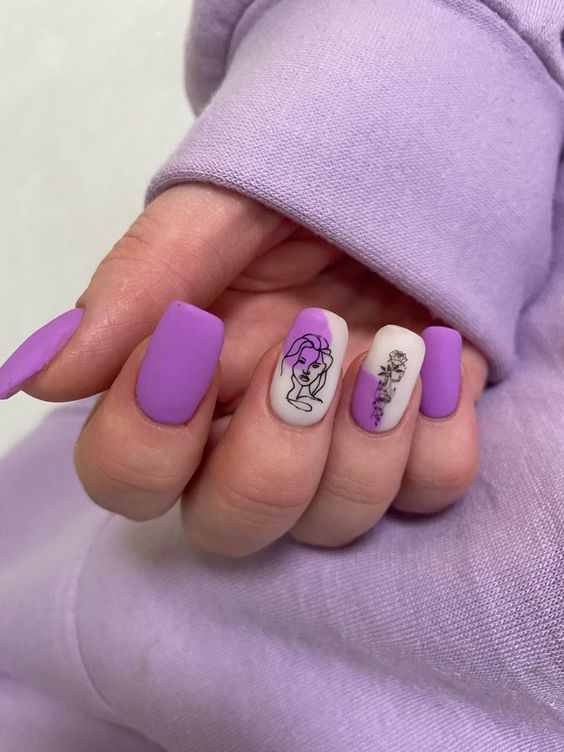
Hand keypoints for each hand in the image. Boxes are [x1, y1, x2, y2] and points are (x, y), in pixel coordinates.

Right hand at [3, 184, 486, 554]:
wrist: (403, 163)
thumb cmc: (301, 182)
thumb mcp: (219, 210)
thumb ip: (137, 286)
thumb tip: (36, 378)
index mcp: (186, 385)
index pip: (127, 474)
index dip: (150, 434)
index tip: (197, 333)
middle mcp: (253, 434)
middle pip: (229, 526)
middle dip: (271, 455)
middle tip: (313, 342)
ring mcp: (340, 447)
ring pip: (332, 524)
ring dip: (365, 444)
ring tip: (397, 344)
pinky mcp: (419, 440)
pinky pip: (429, 492)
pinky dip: (439, 436)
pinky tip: (439, 357)